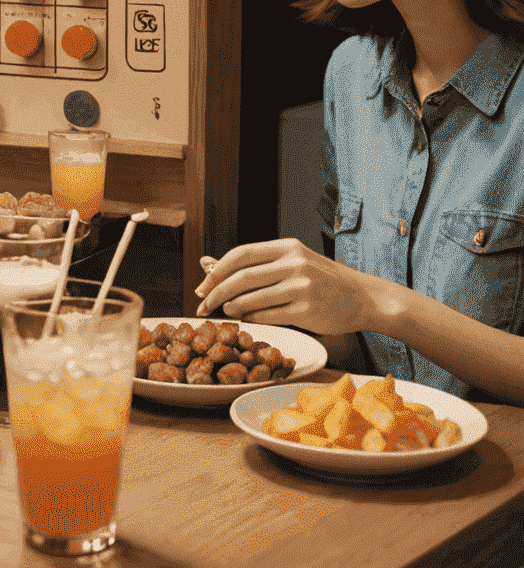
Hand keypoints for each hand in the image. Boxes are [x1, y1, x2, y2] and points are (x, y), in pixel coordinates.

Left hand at [194, 237, 386, 334]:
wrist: (365, 298)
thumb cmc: (323, 280)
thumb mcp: (294, 262)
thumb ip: (257, 264)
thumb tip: (208, 264)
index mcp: (287, 247)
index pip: (241, 254)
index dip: (217, 270)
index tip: (202, 284)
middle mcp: (294, 264)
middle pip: (242, 277)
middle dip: (216, 292)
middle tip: (203, 304)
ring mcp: (302, 287)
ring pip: (252, 298)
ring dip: (232, 307)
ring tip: (225, 312)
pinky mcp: (308, 311)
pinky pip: (269, 316)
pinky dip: (252, 319)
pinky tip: (247, 320)